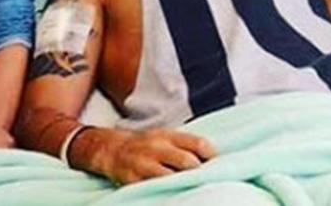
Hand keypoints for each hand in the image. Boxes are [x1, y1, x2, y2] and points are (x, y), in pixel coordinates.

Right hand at [101, 128, 215, 184]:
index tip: (217, 164)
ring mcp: (144, 163)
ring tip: (191, 189)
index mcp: (168, 136)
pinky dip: (164, 192)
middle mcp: (157, 147)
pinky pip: (153, 188)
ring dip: (183, 184)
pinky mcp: (133, 179)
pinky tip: (172, 194)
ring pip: (170, 177)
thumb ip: (185, 145)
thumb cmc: (146, 145)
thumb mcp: (165, 137)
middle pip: (187, 161)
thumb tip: (212, 157)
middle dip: (198, 172)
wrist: (112, 149)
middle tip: (206, 180)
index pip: (197, 143)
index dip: (211, 155)